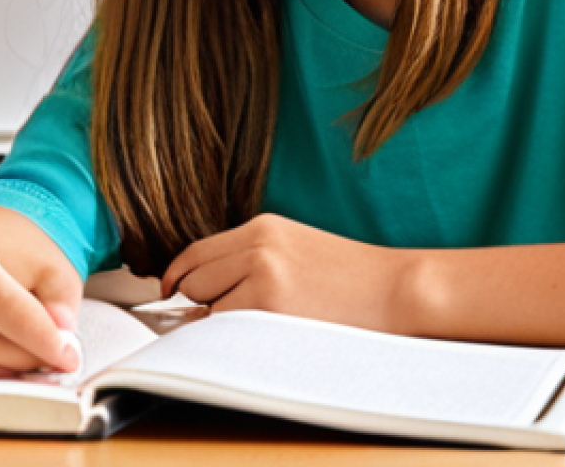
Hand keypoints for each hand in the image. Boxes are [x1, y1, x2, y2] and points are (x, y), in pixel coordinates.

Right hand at [0, 205, 82, 378]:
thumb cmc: (19, 252)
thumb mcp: (51, 264)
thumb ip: (59, 297)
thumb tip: (60, 334)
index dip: (31, 329)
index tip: (66, 352)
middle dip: (22, 356)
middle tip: (61, 361)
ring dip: (6, 370)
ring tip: (41, 364)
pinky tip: (13, 368)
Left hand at [161, 213, 406, 333]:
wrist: (395, 289)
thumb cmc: (351, 276)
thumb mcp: (295, 247)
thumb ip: (250, 256)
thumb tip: (201, 286)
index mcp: (263, 226)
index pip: (196, 251)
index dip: (177, 276)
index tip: (169, 293)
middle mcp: (257, 244)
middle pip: (193, 279)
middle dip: (196, 303)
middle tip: (218, 318)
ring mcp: (263, 274)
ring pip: (206, 307)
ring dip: (218, 323)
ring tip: (257, 326)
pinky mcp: (271, 306)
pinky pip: (226, 328)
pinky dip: (232, 338)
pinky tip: (262, 337)